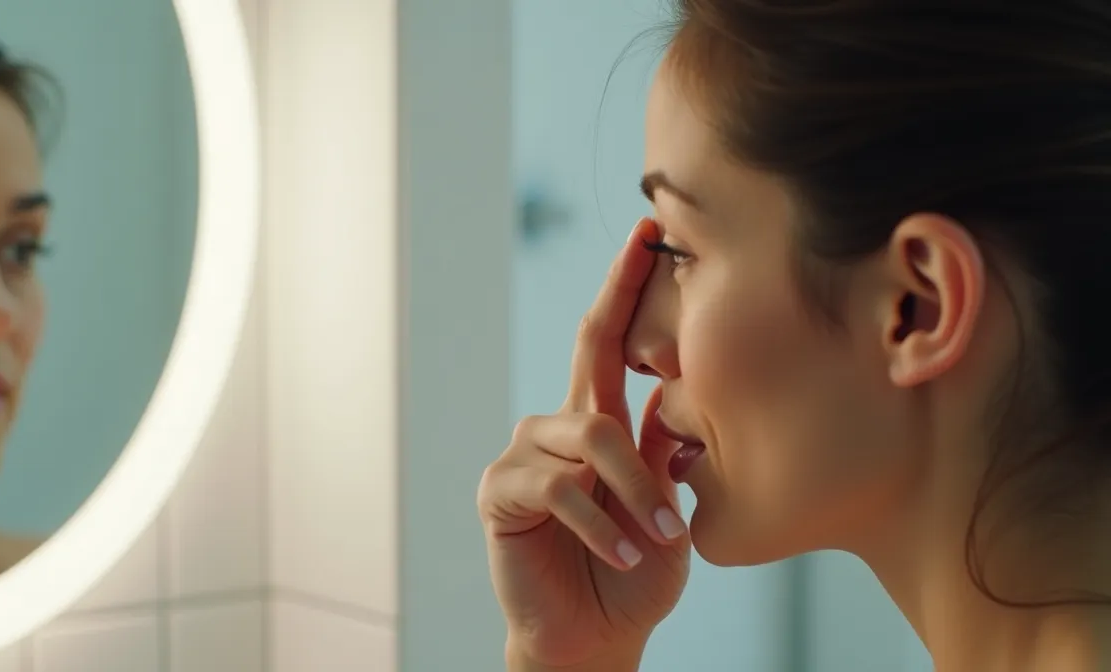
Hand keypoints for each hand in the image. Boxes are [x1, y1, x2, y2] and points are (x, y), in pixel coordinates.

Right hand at [477, 218, 691, 669]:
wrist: (594, 636)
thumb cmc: (634, 570)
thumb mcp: (664, 505)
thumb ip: (662, 448)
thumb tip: (681, 383)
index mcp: (598, 422)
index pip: (611, 341)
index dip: (627, 288)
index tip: (650, 233)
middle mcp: (558, 426)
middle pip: (592, 358)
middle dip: (624, 320)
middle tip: (655, 328)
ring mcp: (525, 454)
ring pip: (589, 436)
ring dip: (632, 492)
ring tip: (656, 540)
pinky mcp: (500, 491)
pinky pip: (556, 485)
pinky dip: (598, 522)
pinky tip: (621, 555)